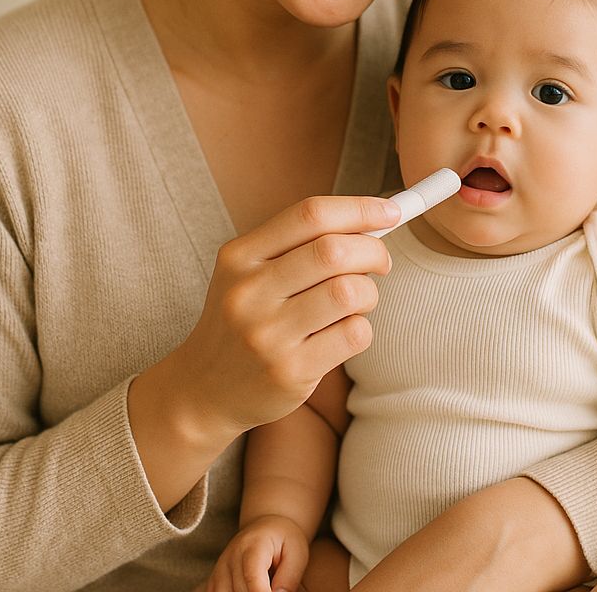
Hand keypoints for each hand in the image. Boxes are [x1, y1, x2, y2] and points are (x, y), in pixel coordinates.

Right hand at [176, 195, 397, 436]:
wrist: (205, 387)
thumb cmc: (244, 317)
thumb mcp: (251, 271)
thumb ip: (301, 243)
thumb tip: (374, 219)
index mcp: (240, 256)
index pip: (310, 215)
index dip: (359, 209)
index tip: (390, 212)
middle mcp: (249, 292)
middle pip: (334, 250)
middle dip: (373, 250)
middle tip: (380, 262)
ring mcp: (268, 335)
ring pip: (349, 292)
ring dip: (369, 292)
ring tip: (358, 300)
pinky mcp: (290, 372)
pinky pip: (354, 334)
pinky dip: (362, 327)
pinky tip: (344, 331)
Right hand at [205, 515, 309, 591]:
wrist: (266, 527)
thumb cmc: (284, 540)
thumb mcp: (297, 552)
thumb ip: (289, 577)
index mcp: (253, 546)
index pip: (253, 580)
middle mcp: (231, 557)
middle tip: (274, 583)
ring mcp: (220, 569)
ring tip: (263, 582)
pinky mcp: (214, 580)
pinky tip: (247, 588)